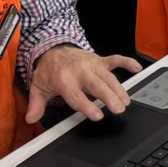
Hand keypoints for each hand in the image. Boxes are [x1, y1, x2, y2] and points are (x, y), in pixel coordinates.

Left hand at [25, 46, 141, 123]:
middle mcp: (80, 71)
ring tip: (126, 101)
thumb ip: (36, 104)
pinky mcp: (100, 60)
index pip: (76, 96)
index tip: (97, 116)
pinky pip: (115, 59)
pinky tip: (137, 69)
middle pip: (97, 86)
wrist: (53, 48)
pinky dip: (127, 62)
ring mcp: (92, 65)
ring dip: (119, 88)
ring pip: (108, 77)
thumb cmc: (49, 70)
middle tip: (119, 109)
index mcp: (64, 80)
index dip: (87, 106)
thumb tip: (30, 118)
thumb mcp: (38, 87)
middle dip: (109, 97)